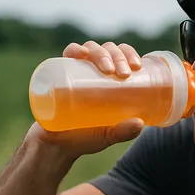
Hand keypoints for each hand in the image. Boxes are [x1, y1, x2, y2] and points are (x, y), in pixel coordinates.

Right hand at [28, 41, 145, 158]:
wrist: (54, 146)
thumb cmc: (84, 139)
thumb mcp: (107, 136)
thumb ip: (123, 132)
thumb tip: (140, 124)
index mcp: (109, 80)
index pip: (122, 57)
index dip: (130, 54)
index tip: (136, 66)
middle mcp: (94, 71)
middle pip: (109, 50)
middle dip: (119, 56)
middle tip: (123, 73)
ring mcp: (76, 71)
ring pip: (92, 49)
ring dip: (101, 53)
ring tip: (107, 69)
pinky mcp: (58, 74)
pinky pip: (67, 54)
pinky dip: (75, 49)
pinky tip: (82, 53)